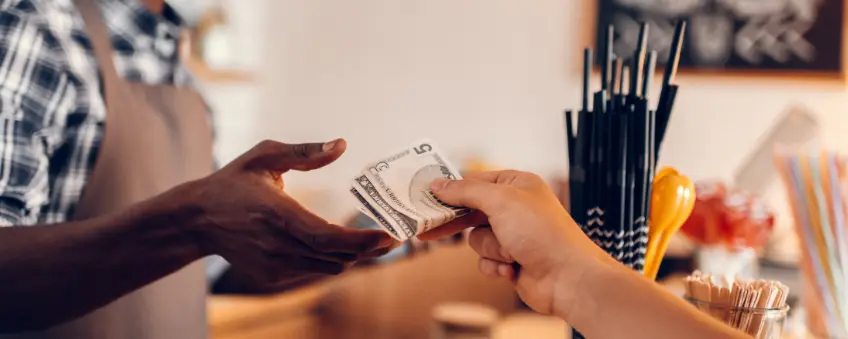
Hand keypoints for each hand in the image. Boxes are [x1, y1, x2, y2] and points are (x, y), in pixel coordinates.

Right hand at [172, 139, 395, 288]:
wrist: (197, 219)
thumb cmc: (234, 182)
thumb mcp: (264, 155)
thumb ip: (305, 152)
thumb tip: (341, 144)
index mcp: (277, 213)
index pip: (326, 236)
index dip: (360, 240)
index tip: (387, 235)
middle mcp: (277, 244)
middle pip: (335, 256)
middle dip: (368, 249)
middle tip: (393, 238)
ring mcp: (273, 264)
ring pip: (328, 267)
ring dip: (351, 256)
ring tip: (372, 241)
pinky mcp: (271, 276)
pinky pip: (312, 271)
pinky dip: (330, 260)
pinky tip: (339, 246)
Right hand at [418, 171, 612, 316]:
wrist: (567, 277)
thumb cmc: (542, 233)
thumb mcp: (500, 201)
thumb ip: (466, 191)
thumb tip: (439, 184)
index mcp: (517, 185)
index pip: (475, 181)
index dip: (450, 189)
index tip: (425, 196)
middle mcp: (515, 207)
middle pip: (471, 212)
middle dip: (457, 224)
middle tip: (426, 230)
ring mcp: (514, 234)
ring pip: (477, 239)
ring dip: (490, 248)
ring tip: (510, 252)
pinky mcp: (512, 259)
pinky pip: (485, 259)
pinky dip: (496, 265)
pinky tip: (512, 268)